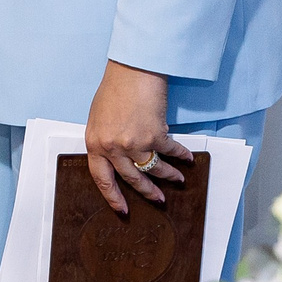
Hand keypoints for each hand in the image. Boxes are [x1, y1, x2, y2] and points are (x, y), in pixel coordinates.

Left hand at [84, 59, 192, 213]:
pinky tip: (187, 158)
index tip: (122, 210)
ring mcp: (134, 144)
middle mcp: (113, 148)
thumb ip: (105, 140)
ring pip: (153, 170)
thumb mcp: (98, 118)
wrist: (132, 72)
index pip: (101, 178)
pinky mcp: (154, 136)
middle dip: (147, 192)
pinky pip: (170, 152)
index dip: (112, 197)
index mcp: (94, 144)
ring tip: (178, 180)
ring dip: (169, 176)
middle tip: (158, 200)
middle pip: (131, 179)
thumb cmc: (114, 90)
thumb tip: (116, 156)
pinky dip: (181, 156)